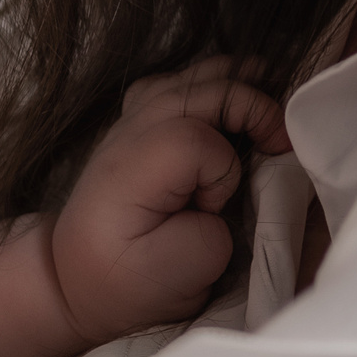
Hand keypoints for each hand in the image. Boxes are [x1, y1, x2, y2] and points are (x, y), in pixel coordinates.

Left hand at [49, 60, 287, 343]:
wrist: (75, 277)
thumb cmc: (129, 282)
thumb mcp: (182, 271)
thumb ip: (215, 228)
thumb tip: (233, 189)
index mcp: (133, 170)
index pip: (195, 140)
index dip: (224, 168)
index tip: (220, 205)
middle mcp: (129, 132)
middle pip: (203, 88)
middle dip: (253, 106)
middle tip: (281, 145)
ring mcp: (131, 120)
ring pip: (195, 74)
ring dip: (239, 85)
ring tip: (269, 110)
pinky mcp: (137, 120)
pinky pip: (181, 80)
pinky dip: (215, 83)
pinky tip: (231, 102)